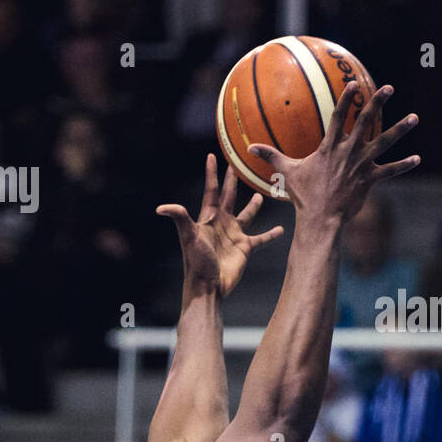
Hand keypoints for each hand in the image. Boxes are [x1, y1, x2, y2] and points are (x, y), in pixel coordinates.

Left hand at [157, 154, 283, 297]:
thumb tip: (161, 207)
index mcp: (208, 217)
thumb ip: (179, 219)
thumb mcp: (188, 237)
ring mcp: (234, 235)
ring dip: (253, 206)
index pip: (211, 190)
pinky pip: (261, 239)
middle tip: (237, 165)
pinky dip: (271, 235)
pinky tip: (281, 229)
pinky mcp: (244, 248)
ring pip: (246, 215)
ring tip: (259, 195)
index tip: (212, 156)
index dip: (212, 173)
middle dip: (232, 181)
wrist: (209, 285)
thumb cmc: (197, 261)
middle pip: (229, 197)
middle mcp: (222, 223)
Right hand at [249, 82, 419, 226]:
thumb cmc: (304, 196)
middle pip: (366, 121)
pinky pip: (391, 171)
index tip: (354, 83)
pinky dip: (404, 165)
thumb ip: (271, 156)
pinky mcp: (371, 180)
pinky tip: (417, 158)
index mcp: (330, 147)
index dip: (347, 98)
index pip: (338, 116)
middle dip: (377, 102)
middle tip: (389, 87)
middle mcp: (349, 151)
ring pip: (385, 142)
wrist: (321, 219)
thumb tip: (248, 148)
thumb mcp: (287, 172)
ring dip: (401, 129)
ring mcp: (362, 165)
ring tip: (414, 117)